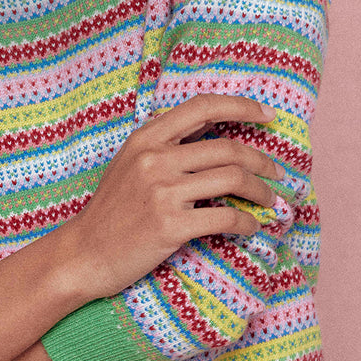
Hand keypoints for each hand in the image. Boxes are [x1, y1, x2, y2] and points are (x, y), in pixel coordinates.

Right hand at [57, 94, 280, 300]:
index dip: (240, 106)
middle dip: (262, 160)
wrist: (83, 253)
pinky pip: (226, 217)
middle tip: (277, 172)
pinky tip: (251, 227)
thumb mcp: (130, 163)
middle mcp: (154, 158)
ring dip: (261, 191)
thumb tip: (213, 133)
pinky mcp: (171, 225)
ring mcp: (162, 192)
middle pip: (228, 147)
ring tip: (270, 202)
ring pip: (233, 179)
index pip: (202, 106)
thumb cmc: (111, 210)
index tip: (266, 115)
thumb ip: (165, 146)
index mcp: (146, 138)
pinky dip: (248, 222)